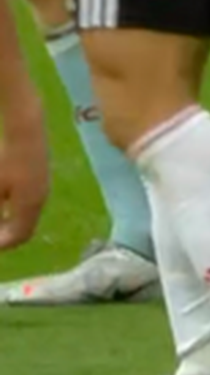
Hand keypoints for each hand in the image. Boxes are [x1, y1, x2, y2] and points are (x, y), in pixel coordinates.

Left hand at [0, 124, 47, 249]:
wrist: (26, 130)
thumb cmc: (6, 160)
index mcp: (29, 206)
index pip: (19, 236)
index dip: (3, 244)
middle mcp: (40, 200)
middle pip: (24, 226)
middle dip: (5, 232)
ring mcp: (42, 187)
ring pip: (26, 212)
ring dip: (9, 218)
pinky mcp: (39, 175)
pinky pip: (27, 199)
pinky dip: (13, 204)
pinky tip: (3, 194)